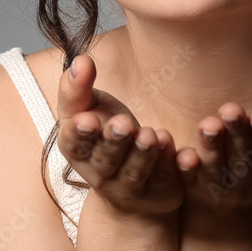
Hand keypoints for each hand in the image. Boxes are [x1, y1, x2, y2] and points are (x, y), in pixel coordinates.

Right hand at [56, 54, 183, 215]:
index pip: (74, 143)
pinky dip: (171, 165)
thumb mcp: (85, 110)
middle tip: (124, 123)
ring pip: (136, 172)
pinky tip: (177, 149)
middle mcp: (100, 173)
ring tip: (150, 135)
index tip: (88, 119)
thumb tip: (81, 60)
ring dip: (143, 154)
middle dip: (115, 141)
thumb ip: (77, 88)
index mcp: (78, 150)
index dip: (80, 132)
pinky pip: (166, 179)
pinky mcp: (159, 190)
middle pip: (107, 159)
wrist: (128, 183)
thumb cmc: (103, 134)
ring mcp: (130, 186)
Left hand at [175, 102, 251, 212]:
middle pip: (245, 160)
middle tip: (230, 110)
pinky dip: (187, 169)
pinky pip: (190, 180)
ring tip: (209, 123)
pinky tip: (185, 155)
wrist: (240, 195)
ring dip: (212, 146)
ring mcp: (224, 191)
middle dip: (238, 133)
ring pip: (217, 169)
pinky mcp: (197, 189)